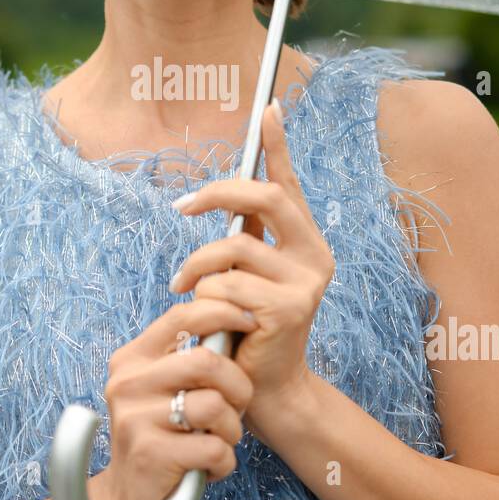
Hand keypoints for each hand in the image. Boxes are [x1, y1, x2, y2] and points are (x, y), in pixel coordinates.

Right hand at [100, 296, 257, 499]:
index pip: (181, 316)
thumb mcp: (164, 389)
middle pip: (206, 362)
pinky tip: (210, 468)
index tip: (252, 323)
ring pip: (214, 406)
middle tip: (239, 406)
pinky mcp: (149, 454)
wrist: (129, 496)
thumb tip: (237, 319)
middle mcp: (128, 382)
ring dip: (232, 429)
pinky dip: (224, 462)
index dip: (223, 312)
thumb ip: (188, 359)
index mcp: (133, 358)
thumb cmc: (162, 436)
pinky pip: (213, 448)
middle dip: (238, 385)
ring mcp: (135, 418)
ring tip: (220, 441)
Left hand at [169, 99, 335, 434]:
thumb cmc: (247, 331)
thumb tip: (219, 197)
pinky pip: (226, 284)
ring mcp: (305, 283)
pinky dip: (204, 298)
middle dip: (218, 193)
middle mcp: (316, 256)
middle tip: (183, 207)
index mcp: (306, 243)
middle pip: (265, 197)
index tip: (268, 107)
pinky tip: (206, 321)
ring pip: (233, 247)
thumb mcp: (246, 278)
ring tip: (184, 290)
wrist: (265, 392)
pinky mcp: (288, 309)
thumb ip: (244, 240)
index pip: (290, 183)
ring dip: (197, 268)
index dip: (278, 144)